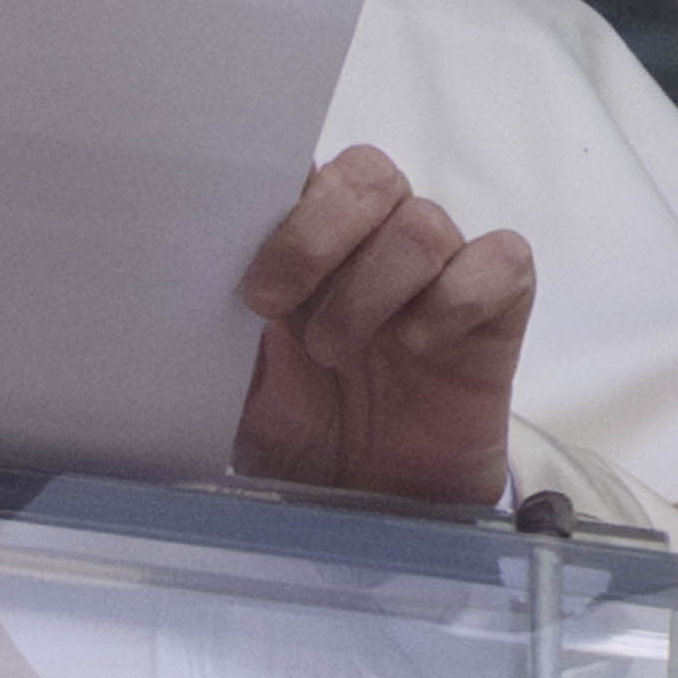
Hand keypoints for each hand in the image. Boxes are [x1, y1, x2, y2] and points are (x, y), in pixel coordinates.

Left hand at [231, 145, 534, 506]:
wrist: (370, 506)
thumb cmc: (304, 434)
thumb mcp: (240, 393)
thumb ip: (216, 335)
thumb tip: (177, 289)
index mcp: (310, 241)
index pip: (304, 171)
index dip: (278, 204)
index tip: (246, 281)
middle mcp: (377, 240)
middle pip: (369, 175)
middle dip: (315, 234)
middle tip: (276, 303)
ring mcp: (440, 271)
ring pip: (422, 225)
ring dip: (371, 289)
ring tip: (337, 354)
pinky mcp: (497, 306)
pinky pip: (500, 261)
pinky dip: (454, 299)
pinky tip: (419, 347)